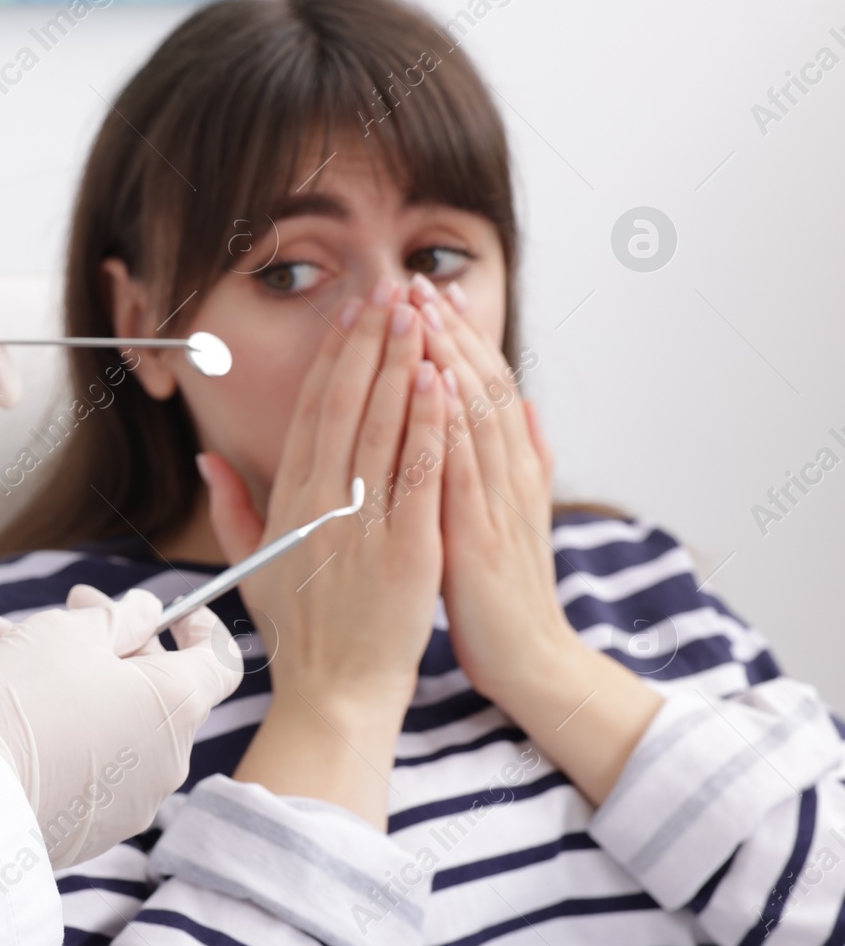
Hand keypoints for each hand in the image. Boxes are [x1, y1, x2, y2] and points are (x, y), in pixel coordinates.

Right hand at [0, 585, 242, 868]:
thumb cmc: (23, 702)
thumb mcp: (71, 634)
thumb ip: (122, 616)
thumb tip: (147, 613)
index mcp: (177, 706)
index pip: (220, 660)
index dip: (200, 627)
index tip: (171, 611)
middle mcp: (169, 760)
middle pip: (156, 686)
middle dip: (113, 640)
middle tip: (67, 608)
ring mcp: (133, 801)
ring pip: (116, 719)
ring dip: (76, 677)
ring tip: (7, 643)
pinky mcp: (94, 828)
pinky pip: (93, 761)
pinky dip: (67, 726)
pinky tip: (11, 697)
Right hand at [199, 281, 445, 825]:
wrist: (335, 695)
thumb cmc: (299, 633)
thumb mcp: (250, 566)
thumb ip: (231, 507)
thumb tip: (209, 458)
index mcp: (287, 502)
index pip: (312, 412)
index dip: (333, 356)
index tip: (353, 313)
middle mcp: (320, 504)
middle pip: (345, 405)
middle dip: (370, 341)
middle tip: (390, 291)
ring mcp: (362, 526)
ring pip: (382, 428)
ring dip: (400, 365)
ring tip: (418, 315)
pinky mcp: (406, 551)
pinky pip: (419, 476)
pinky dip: (430, 426)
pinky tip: (441, 383)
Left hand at [406, 275, 566, 697]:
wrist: (530, 662)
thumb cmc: (504, 593)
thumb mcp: (514, 518)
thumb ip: (522, 460)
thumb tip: (527, 406)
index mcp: (507, 471)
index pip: (479, 389)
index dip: (455, 338)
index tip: (427, 293)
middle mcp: (506, 477)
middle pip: (477, 389)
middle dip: (446, 333)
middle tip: (415, 283)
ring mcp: (496, 504)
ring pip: (474, 417)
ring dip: (447, 361)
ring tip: (420, 314)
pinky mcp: (481, 538)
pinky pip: (463, 471)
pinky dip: (449, 424)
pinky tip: (434, 387)